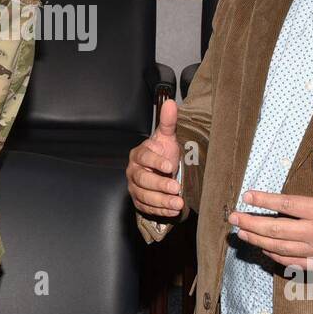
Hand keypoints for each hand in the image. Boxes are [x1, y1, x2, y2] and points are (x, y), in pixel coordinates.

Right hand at [127, 98, 183, 219]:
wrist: (163, 170)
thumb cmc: (164, 152)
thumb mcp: (167, 137)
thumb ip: (168, 122)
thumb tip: (171, 103)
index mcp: (139, 154)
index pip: (144, 157)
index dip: (156, 161)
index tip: (170, 165)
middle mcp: (134, 172)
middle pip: (143, 180)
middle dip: (160, 184)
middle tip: (176, 187)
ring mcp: (135, 188)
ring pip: (145, 196)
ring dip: (162, 201)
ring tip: (178, 202)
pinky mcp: (140, 201)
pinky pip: (147, 208)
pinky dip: (161, 211)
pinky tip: (174, 210)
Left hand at [230, 137, 312, 267]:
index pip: (285, 204)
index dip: (263, 199)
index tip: (246, 196)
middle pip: (276, 229)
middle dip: (250, 223)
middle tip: (232, 219)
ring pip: (280, 248)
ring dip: (258, 241)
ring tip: (242, 234)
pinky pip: (294, 264)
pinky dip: (276, 258)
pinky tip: (265, 251)